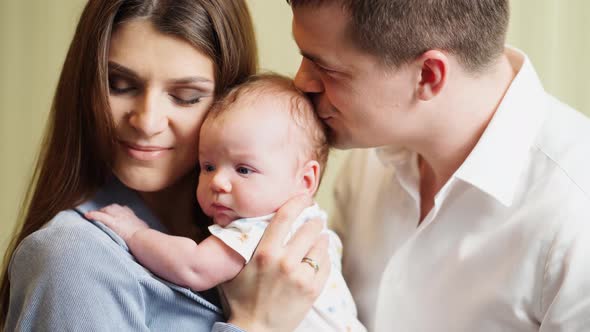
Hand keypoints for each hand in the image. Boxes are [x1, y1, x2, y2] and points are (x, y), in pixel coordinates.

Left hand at [85, 204, 148, 241]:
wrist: (142, 238)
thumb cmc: (145, 235)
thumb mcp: (144, 228)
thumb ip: (140, 227)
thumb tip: (142, 229)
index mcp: (131, 215)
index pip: (122, 209)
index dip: (117, 211)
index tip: (114, 215)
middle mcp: (124, 213)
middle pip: (113, 207)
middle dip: (107, 211)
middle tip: (102, 216)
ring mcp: (118, 217)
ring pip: (106, 210)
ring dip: (100, 212)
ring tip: (94, 217)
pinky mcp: (112, 222)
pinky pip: (100, 216)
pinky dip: (93, 215)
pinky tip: (86, 215)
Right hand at [220, 195, 330, 331]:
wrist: (254, 331)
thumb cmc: (241, 299)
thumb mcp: (236, 269)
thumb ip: (243, 246)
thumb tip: (245, 223)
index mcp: (264, 253)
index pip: (284, 217)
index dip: (297, 202)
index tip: (304, 196)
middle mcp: (284, 261)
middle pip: (309, 228)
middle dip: (314, 220)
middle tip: (316, 218)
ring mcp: (301, 276)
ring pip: (320, 245)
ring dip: (321, 238)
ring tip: (319, 238)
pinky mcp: (313, 290)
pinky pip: (326, 265)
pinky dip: (324, 258)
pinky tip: (319, 257)